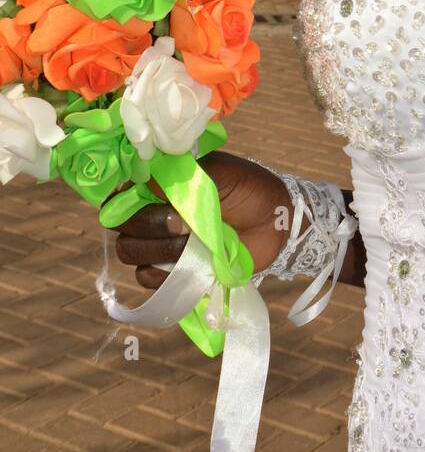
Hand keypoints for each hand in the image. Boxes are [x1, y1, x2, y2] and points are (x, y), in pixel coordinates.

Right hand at [108, 150, 291, 289]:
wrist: (275, 222)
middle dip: (148, 224)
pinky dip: (163, 275)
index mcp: (160, 185)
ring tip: (193, 240)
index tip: (146, 198)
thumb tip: (145, 180)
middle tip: (182, 221)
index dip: (125, 198)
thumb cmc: (248, 189)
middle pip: (121, 225)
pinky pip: (147, 279)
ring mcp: (161, 244)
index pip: (121, 192)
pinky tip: (188, 264)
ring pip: (131, 251)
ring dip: (160, 248)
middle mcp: (153, 213)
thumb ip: (183, 175)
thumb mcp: (220, 172)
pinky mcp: (172, 271)